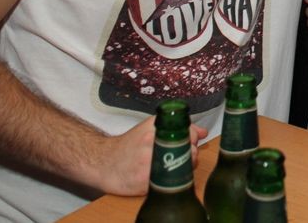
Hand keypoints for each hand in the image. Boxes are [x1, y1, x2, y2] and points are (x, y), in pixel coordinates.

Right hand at [91, 116, 207, 195]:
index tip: (187, 140)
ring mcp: (150, 164)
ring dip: (184, 166)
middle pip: (191, 150)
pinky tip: (165, 174)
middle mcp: (152, 144)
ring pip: (185, 166)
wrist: (105, 163)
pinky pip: (172, 181)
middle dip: (190, 152)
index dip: (192, 138)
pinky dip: (173, 179)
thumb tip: (202, 132)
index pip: (190, 132)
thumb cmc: (129, 145)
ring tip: (172, 163)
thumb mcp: (151, 127)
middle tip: (179, 153)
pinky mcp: (147, 182)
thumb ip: (177, 126)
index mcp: (155, 128)